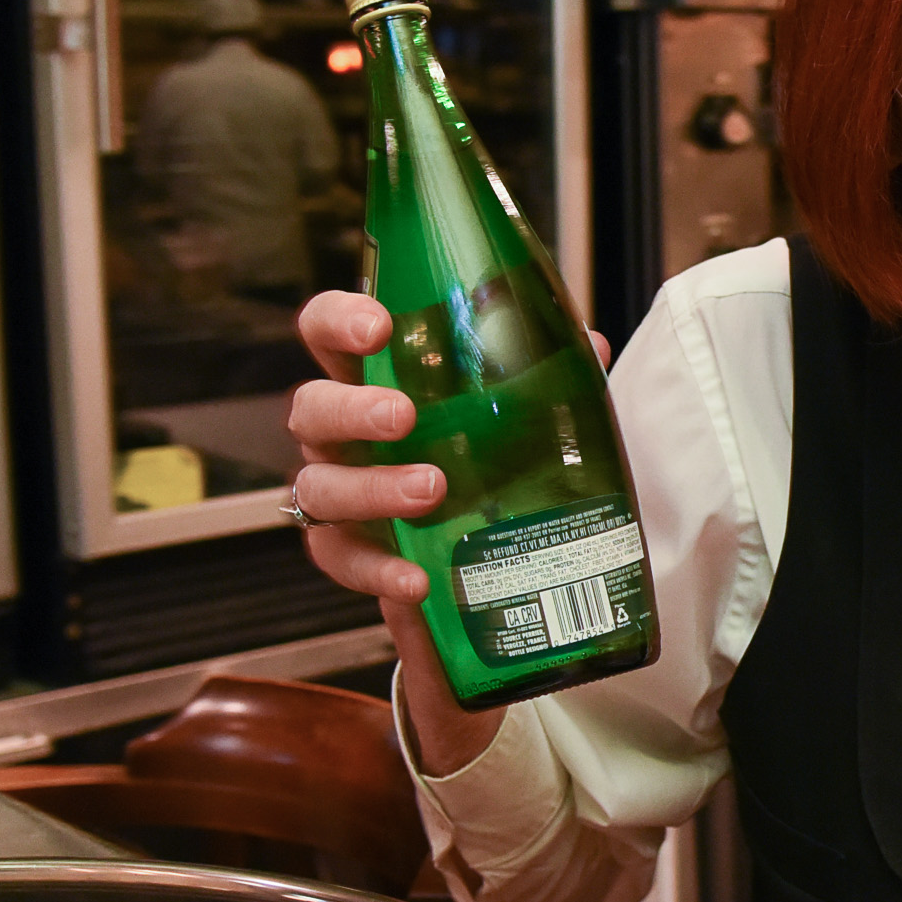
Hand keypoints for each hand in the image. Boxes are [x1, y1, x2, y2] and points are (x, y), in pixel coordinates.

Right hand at [286, 292, 611, 773]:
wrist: (474, 555)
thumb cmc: (483, 454)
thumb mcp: (515, 412)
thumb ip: (542, 378)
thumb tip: (590, 345)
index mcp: (370, 379)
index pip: (325, 330)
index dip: (339, 322)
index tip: (378, 328)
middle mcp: (339, 433)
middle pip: (310, 408)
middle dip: (352, 409)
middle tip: (403, 416)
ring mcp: (335, 491)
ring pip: (318, 486)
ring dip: (370, 488)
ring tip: (429, 490)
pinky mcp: (346, 550)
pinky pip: (342, 559)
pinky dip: (377, 571)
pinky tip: (415, 580)